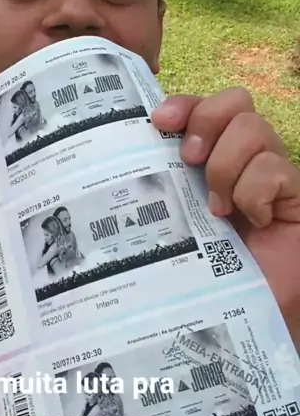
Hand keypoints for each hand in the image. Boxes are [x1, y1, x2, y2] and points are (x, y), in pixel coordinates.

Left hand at [152, 88, 299, 348]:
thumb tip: (131, 150)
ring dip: (227, 167)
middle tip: (189, 160)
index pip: (203, 105)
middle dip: (207, 122)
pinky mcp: (295, 195)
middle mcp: (242, 158)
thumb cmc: (200, 272)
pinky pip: (276, 168)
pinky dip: (255, 194)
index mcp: (209, 157)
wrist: (240, 314)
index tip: (159, 122)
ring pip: (253, 128)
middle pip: (235, 101)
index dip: (185, 103)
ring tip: (219, 210)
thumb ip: (160, 185)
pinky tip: (255, 223)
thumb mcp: (171, 220)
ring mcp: (272, 174)